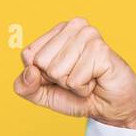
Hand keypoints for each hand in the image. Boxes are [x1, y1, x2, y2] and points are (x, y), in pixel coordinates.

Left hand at [13, 17, 135, 130]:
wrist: (110, 108)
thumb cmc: (77, 96)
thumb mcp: (43, 94)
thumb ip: (24, 87)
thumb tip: (29, 71)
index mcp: (57, 31)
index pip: (28, 55)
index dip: (39, 75)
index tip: (59, 76)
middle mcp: (74, 27)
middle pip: (40, 62)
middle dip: (55, 79)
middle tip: (76, 77)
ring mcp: (89, 36)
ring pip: (56, 70)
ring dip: (70, 84)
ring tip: (86, 78)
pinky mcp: (101, 50)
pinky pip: (74, 80)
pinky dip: (82, 88)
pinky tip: (95, 80)